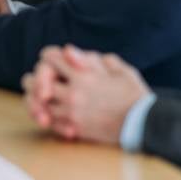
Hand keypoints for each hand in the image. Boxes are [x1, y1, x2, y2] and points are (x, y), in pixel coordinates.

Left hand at [24, 45, 149, 144]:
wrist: (143, 123)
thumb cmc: (134, 94)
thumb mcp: (120, 69)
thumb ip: (93, 59)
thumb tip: (69, 51)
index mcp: (83, 75)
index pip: (50, 59)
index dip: (49, 56)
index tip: (52, 59)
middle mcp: (73, 93)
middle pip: (36, 82)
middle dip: (36, 78)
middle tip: (39, 80)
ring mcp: (72, 113)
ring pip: (40, 104)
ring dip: (39, 99)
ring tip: (42, 97)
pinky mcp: (75, 128)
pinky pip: (51, 122)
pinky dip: (48, 116)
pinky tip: (50, 113)